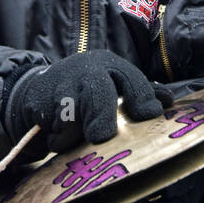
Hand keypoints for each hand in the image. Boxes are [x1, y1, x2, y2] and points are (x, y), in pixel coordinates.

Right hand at [3, 50, 174, 150]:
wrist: (36, 89)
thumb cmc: (85, 91)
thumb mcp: (112, 85)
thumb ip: (138, 92)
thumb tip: (168, 101)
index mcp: (108, 64)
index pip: (130, 77)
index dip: (142, 96)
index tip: (150, 114)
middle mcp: (85, 69)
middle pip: (98, 91)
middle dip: (102, 116)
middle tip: (102, 136)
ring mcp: (61, 83)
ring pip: (72, 113)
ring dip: (76, 131)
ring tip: (78, 137)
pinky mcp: (40, 99)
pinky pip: (54, 127)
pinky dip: (59, 138)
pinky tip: (58, 134)